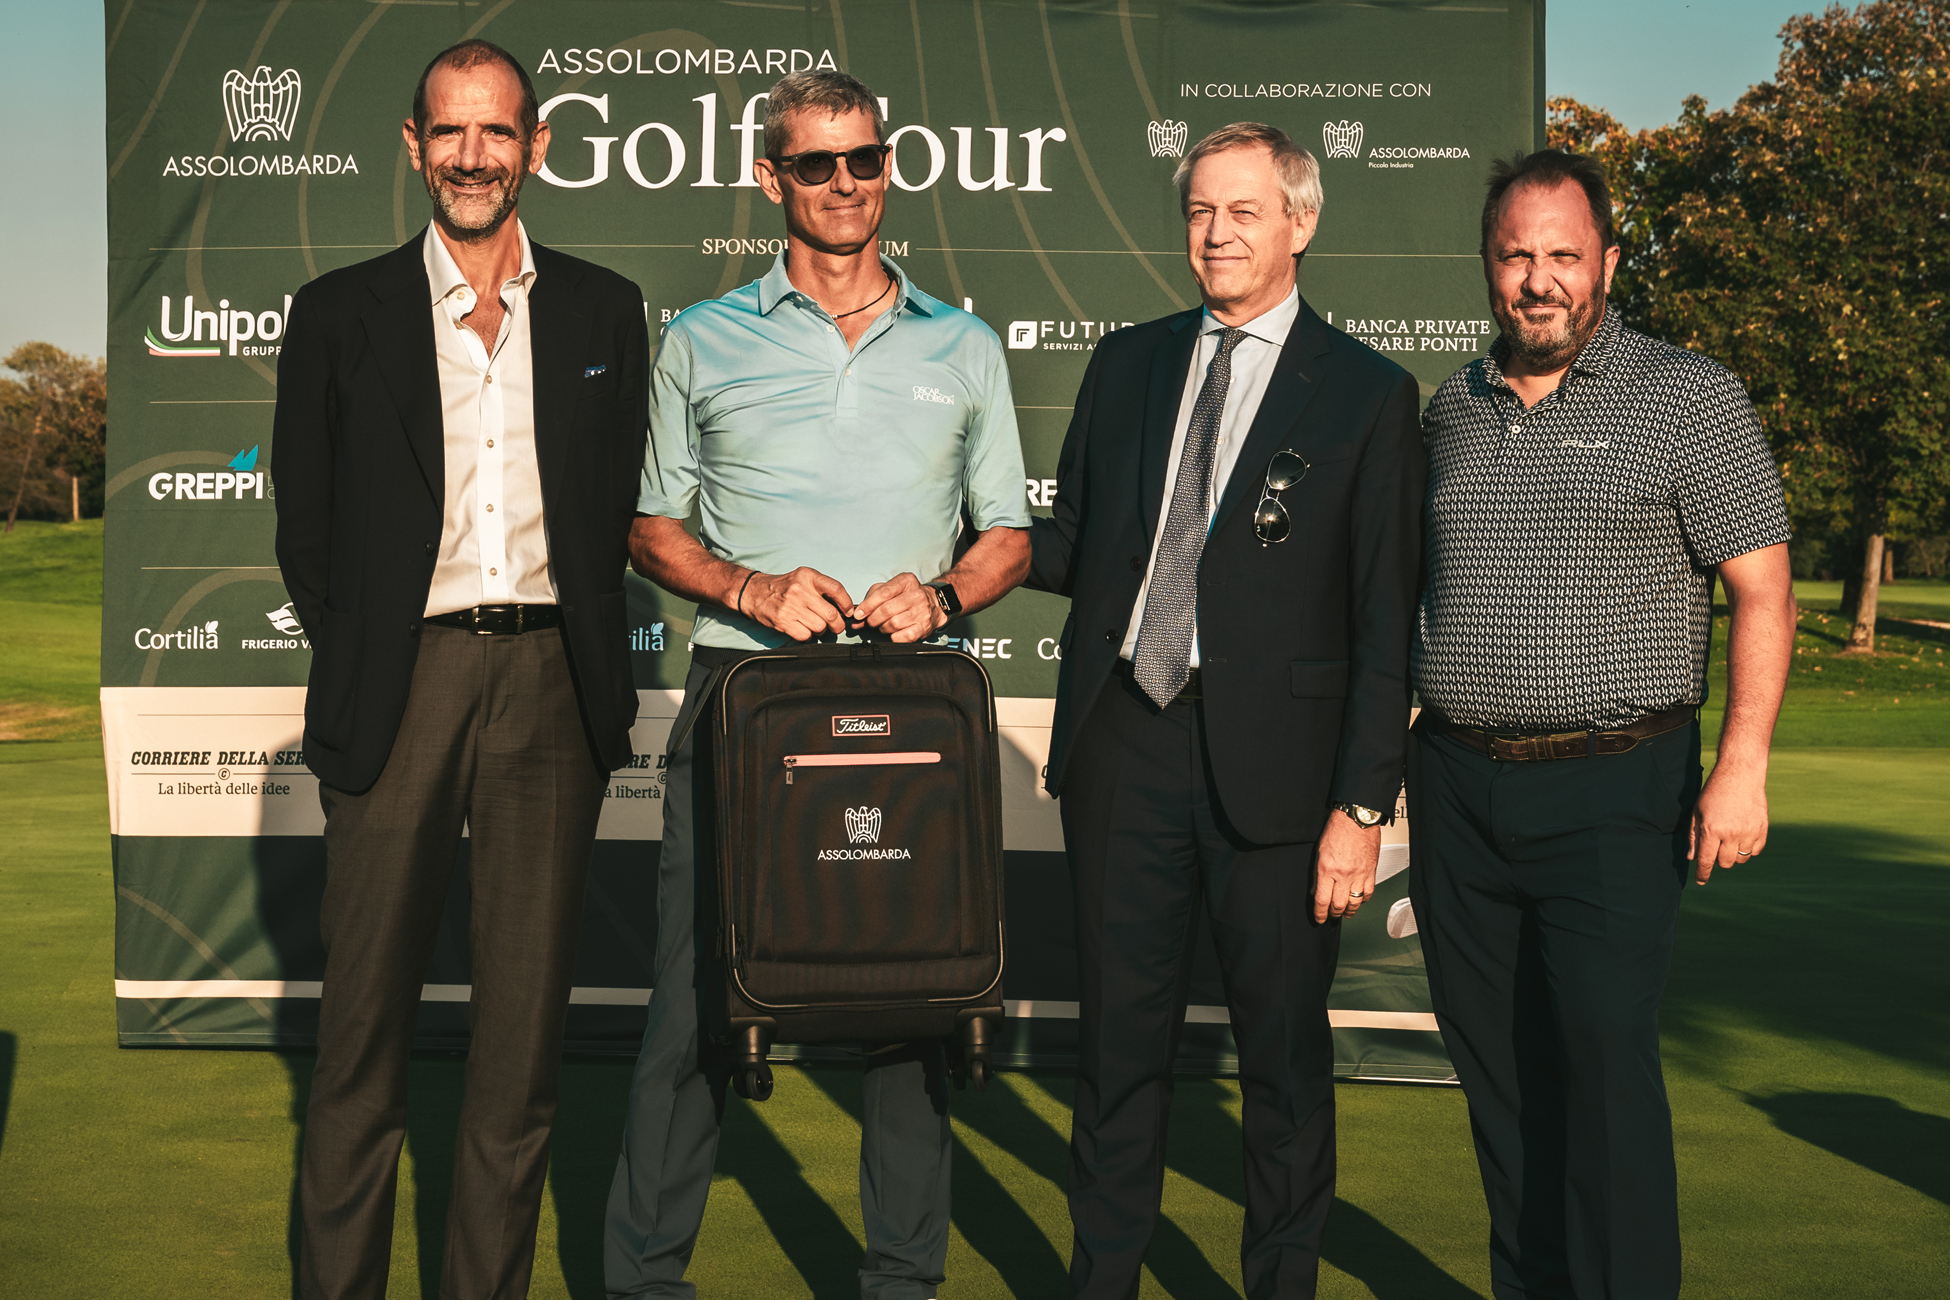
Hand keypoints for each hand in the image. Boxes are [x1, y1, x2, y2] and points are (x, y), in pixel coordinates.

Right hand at [740, 567, 853, 640]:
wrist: (754, 592)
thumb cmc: (783, 587)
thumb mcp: (803, 578)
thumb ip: (822, 588)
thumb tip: (845, 607)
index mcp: (808, 576)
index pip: (836, 589)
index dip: (847, 603)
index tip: (848, 611)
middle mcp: (800, 590)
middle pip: (831, 614)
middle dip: (838, 624)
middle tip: (836, 626)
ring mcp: (791, 607)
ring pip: (820, 627)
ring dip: (821, 631)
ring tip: (816, 626)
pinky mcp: (783, 622)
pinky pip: (806, 636)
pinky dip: (808, 636)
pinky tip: (803, 629)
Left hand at [855, 572, 948, 643]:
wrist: (934, 604)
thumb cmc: (907, 597)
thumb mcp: (890, 590)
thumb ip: (871, 600)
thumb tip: (857, 619)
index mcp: (906, 581)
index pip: (883, 593)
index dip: (868, 605)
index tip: (859, 614)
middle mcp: (916, 595)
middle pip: (886, 610)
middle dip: (873, 619)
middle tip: (871, 621)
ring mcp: (922, 611)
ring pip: (892, 624)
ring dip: (883, 628)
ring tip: (885, 625)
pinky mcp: (923, 627)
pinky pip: (901, 637)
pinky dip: (893, 637)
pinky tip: (894, 632)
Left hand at [1313, 810, 1380, 922]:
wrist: (1357, 818)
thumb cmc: (1338, 829)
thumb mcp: (1320, 852)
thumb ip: (1318, 874)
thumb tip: (1316, 890)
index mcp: (1327, 869)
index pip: (1322, 900)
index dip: (1320, 913)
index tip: (1319, 918)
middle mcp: (1344, 874)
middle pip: (1338, 905)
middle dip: (1333, 914)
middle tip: (1331, 916)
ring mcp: (1359, 875)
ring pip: (1355, 902)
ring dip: (1349, 911)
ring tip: (1345, 912)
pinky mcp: (1371, 872)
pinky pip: (1368, 893)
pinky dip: (1363, 900)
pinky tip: (1359, 900)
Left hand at [1689, 763, 1768, 884]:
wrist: (1740, 775)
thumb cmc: (1714, 792)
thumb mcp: (1697, 812)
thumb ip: (1693, 836)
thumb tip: (1692, 858)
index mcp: (1712, 830)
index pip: (1707, 860)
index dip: (1703, 873)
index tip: (1700, 880)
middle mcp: (1732, 834)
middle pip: (1725, 863)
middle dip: (1718, 859)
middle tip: (1716, 846)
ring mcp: (1750, 832)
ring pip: (1741, 859)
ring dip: (1734, 854)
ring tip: (1729, 838)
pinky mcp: (1763, 829)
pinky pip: (1756, 851)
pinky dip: (1748, 849)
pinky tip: (1742, 836)